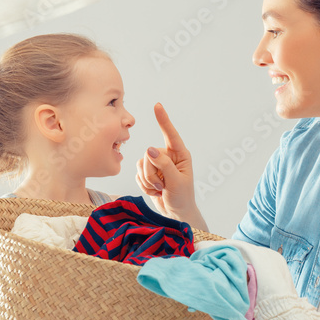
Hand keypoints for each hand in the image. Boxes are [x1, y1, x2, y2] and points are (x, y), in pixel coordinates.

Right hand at [135, 103, 198, 221]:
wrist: (176, 213)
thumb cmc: (182, 197)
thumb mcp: (176, 181)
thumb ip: (163, 165)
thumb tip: (149, 150)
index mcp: (180, 155)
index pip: (171, 134)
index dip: (163, 120)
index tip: (157, 105)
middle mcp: (168, 156)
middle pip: (149, 155)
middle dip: (152, 174)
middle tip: (163, 186)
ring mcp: (157, 164)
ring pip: (141, 164)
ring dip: (148, 181)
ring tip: (160, 189)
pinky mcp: (148, 172)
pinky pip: (137, 173)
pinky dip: (144, 185)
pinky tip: (155, 191)